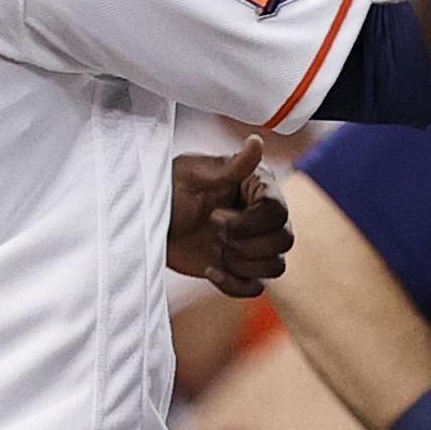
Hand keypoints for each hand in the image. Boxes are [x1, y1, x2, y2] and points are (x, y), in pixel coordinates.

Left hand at [166, 139, 290, 296]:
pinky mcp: (240, 269)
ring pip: (275, 266)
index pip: (277, 212)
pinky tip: (211, 270)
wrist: (146, 221)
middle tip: (214, 232)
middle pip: (284, 240)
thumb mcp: (193, 173)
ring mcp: (253, 245)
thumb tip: (257, 141)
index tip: (214, 216)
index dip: (249, 222)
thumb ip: (230, 165)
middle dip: (246, 243)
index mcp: (257, 188)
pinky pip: (256, 288)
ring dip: (241, 263)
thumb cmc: (167, 188)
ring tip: (214, 248)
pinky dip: (234, 284)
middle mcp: (261, 217)